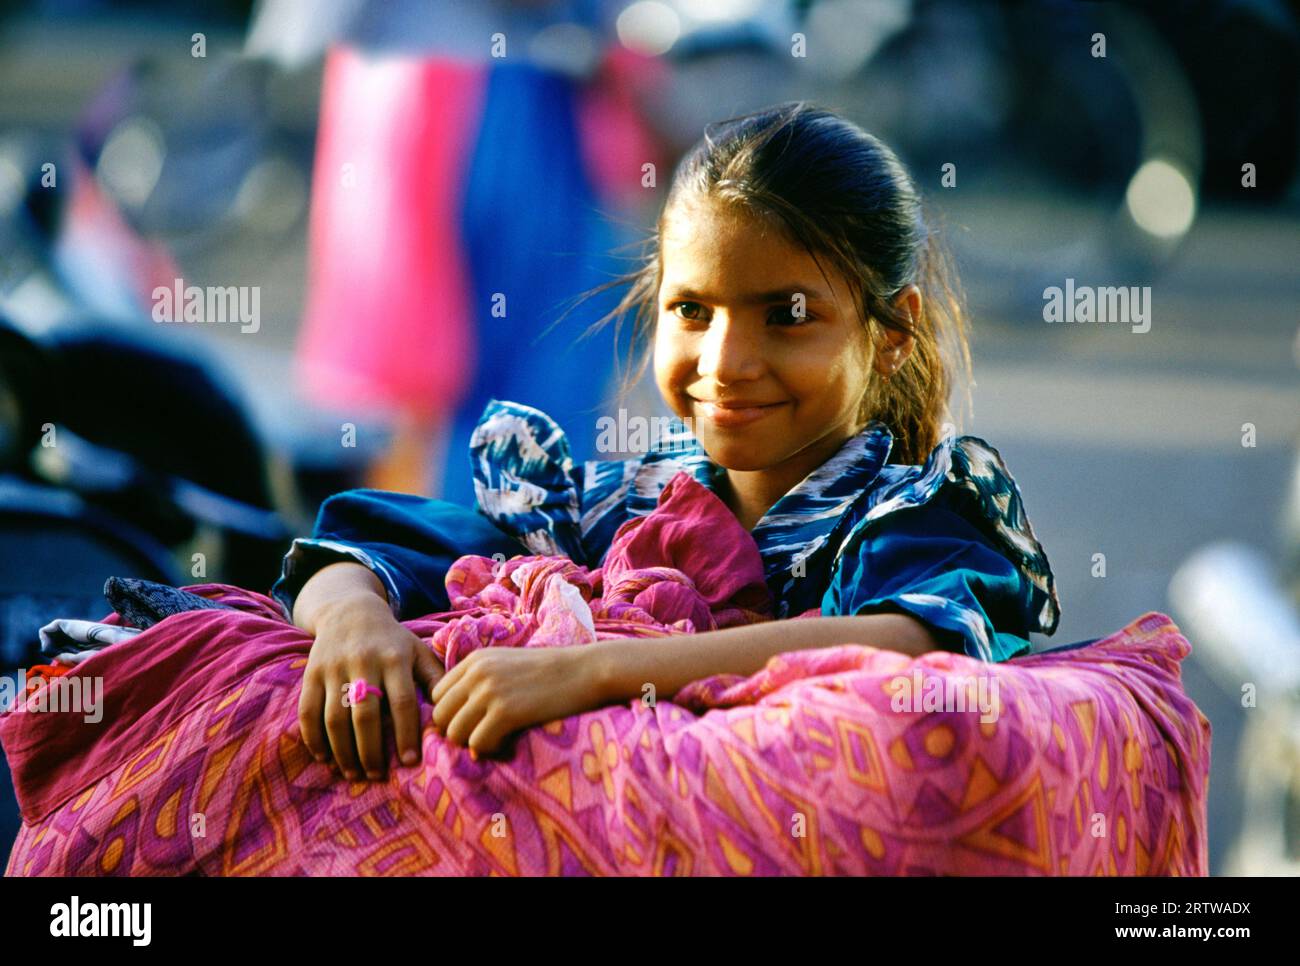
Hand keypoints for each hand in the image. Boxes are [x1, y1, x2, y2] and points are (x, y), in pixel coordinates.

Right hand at [298, 593, 443, 779]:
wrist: (350, 612)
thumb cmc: (392, 640)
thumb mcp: (418, 651)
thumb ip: (436, 678)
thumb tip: (451, 713)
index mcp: (395, 658)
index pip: (402, 701)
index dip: (406, 734)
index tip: (409, 762)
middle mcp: (364, 662)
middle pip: (365, 715)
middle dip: (370, 751)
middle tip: (376, 775)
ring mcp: (334, 668)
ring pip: (335, 718)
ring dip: (342, 752)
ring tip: (353, 773)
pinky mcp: (312, 673)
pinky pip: (308, 711)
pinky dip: (313, 739)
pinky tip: (325, 758)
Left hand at [430, 646, 603, 757]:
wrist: (587, 670)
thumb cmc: (553, 672)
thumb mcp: (509, 665)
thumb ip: (480, 687)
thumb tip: (459, 731)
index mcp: (475, 659)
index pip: (437, 695)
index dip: (451, 714)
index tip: (473, 723)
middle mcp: (477, 673)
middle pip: (440, 716)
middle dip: (457, 732)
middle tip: (482, 736)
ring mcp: (490, 692)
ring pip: (455, 733)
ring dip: (472, 743)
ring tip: (496, 740)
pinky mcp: (506, 712)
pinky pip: (478, 744)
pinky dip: (490, 750)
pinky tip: (508, 743)